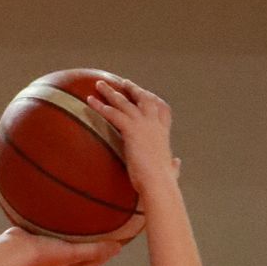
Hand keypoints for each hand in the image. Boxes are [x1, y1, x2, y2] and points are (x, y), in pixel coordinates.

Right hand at [4, 227, 124, 265]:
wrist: (14, 249)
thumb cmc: (43, 253)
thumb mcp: (73, 252)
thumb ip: (94, 250)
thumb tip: (117, 248)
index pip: (93, 263)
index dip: (106, 254)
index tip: (118, 243)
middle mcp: (59, 263)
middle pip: (82, 254)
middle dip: (95, 246)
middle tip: (107, 232)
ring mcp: (48, 252)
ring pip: (70, 243)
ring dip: (80, 236)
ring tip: (88, 223)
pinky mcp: (39, 240)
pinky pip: (58, 233)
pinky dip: (66, 227)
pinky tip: (65, 216)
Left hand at [91, 76, 177, 194]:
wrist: (159, 183)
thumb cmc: (164, 182)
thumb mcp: (171, 170)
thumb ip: (173, 166)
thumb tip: (176, 164)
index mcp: (163, 133)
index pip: (161, 109)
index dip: (153, 100)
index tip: (147, 94)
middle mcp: (154, 123)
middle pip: (143, 98)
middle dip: (133, 89)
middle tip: (122, 82)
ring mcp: (143, 124)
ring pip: (125, 102)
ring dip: (111, 92)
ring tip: (99, 84)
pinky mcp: (132, 130)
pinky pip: (113, 114)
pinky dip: (101, 107)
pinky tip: (90, 101)